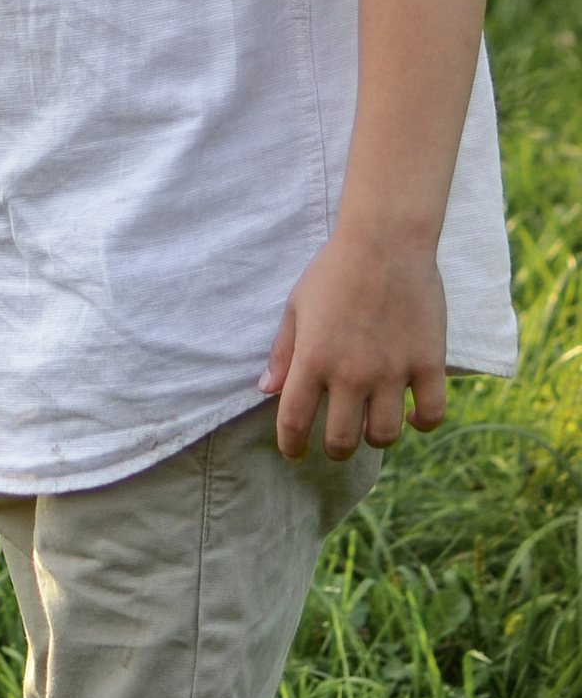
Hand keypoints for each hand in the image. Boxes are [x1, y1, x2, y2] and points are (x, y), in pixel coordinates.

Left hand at [260, 227, 447, 459]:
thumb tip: (266, 390)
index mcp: (312, 360)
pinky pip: (431, 415)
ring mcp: (392, 373)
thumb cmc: (333, 272)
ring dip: (375, 438)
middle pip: (341, 439)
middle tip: (335, 442)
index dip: (290, 445)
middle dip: (334, 448)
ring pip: (385, 435)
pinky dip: (422, 423)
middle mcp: (351, 374)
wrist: (385, 244)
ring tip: (370, 426)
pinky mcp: (428, 366)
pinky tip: (412, 416)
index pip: (294, 421)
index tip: (293, 453)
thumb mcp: (296, 307)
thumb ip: (283, 352)